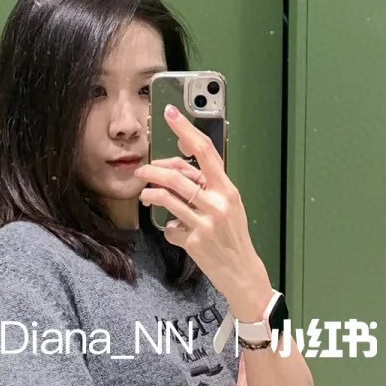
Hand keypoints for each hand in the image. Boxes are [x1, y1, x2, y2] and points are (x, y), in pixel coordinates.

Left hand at [134, 105, 263, 305]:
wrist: (242, 272)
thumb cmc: (233, 237)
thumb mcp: (229, 206)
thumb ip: (209, 188)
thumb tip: (179, 172)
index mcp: (227, 189)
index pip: (205, 151)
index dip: (185, 130)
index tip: (171, 114)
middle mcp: (218, 202)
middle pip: (178, 175)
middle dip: (155, 170)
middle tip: (143, 170)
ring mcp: (206, 222)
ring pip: (168, 197)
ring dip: (150, 193)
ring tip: (144, 194)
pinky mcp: (195, 241)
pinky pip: (170, 227)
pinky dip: (169, 228)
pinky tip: (174, 230)